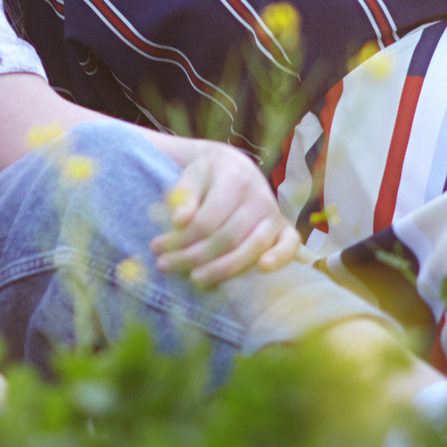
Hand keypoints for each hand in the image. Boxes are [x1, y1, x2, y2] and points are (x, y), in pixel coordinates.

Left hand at [147, 136, 300, 287]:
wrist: (233, 166)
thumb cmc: (207, 176)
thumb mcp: (191, 176)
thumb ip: (184, 196)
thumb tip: (179, 221)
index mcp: (234, 177)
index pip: (207, 219)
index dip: (181, 238)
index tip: (156, 247)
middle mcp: (259, 195)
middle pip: (226, 237)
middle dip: (193, 256)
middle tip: (165, 265)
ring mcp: (274, 213)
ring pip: (252, 247)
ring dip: (223, 268)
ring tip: (195, 279)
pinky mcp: (284, 228)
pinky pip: (290, 244)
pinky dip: (281, 257)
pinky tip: (263, 269)